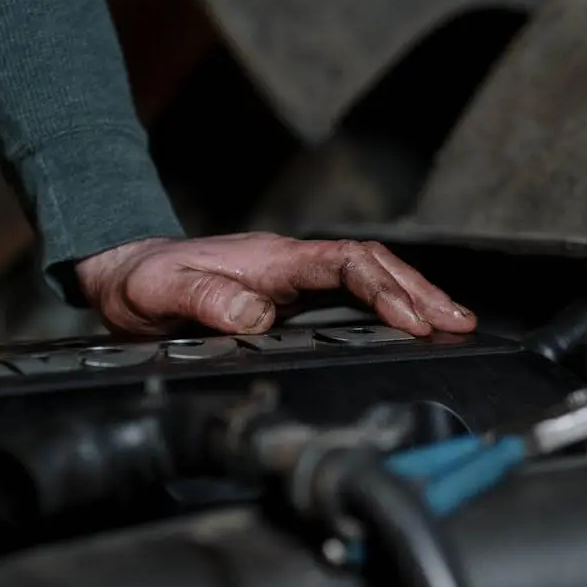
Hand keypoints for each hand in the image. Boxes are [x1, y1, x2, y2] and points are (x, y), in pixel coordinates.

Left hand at [75, 233, 476, 335]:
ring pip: (369, 277)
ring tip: (454, 323)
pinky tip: (407, 327)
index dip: (383, 289)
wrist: (127, 272)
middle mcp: (292, 264)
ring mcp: (295, 278)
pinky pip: (352, 295)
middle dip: (419, 291)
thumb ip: (208, 301)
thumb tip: (259, 316)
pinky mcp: (292, 296)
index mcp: (272, 259)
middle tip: (459, 322)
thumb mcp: (163, 293)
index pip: (345, 264)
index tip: (412, 321)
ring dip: (413, 298)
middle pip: (373, 266)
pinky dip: (387, 307)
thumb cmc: (144, 282)